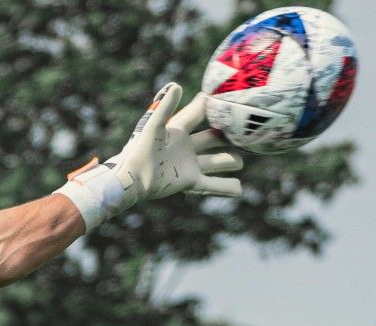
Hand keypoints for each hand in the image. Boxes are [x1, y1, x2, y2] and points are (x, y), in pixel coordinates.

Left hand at [57, 83, 244, 229]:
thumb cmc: (138, 152)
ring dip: (229, 161)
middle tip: (245, 130)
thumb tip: (177, 85)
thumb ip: (165, 107)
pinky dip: (226, 188)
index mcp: (177, 131)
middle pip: (212, 138)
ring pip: (216, 162)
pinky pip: (212, 185)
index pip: (198, 114)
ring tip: (241, 161)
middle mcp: (185, 147)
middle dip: (227, 135)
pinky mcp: (189, 182)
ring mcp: (189, 165)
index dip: (211, 105)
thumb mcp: (154, 127)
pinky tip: (240, 190)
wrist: (130, 181)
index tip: (229, 95)